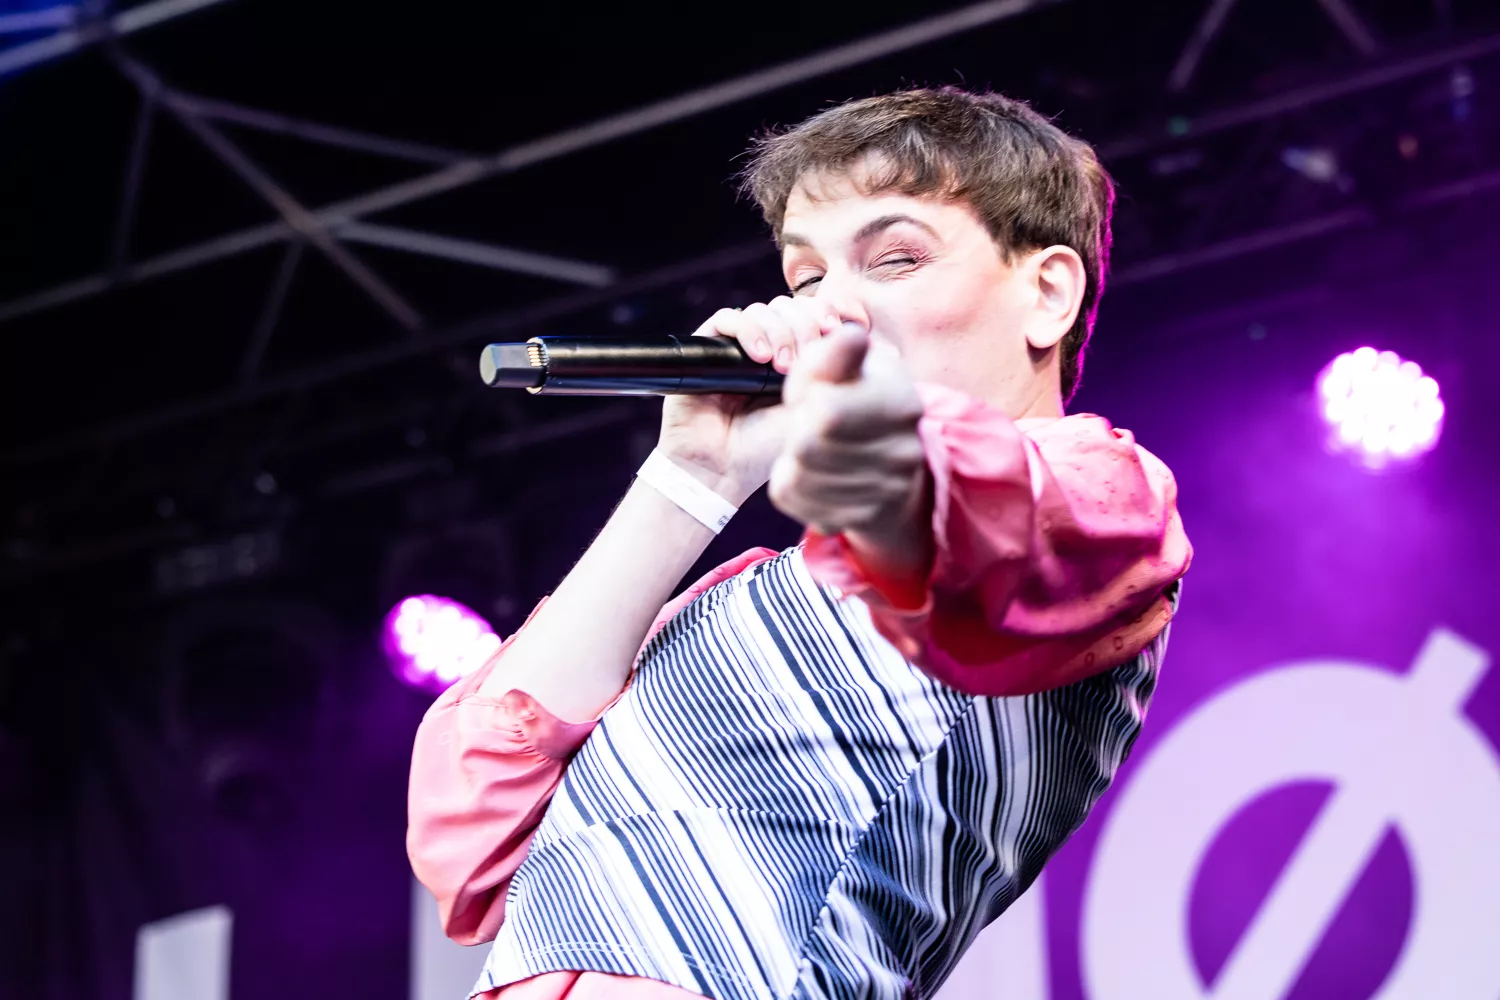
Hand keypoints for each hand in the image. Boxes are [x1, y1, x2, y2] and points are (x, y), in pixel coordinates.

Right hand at [657, 295, 844, 502]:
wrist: (721, 469)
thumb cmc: (768, 448)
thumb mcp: (813, 410)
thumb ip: (834, 373)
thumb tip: (859, 335)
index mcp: (797, 358)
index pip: (815, 313)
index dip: (826, 314)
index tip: (836, 331)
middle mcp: (768, 347)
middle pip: (791, 306)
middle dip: (804, 325)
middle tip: (806, 359)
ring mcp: (738, 347)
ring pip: (764, 309)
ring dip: (779, 330)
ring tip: (781, 367)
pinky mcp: (708, 349)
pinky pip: (728, 318)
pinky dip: (747, 330)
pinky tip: (758, 357)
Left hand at [769, 325, 933, 588]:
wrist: (887, 462)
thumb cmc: (857, 401)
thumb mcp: (849, 366)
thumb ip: (836, 351)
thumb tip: (851, 337)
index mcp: (903, 404)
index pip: (826, 411)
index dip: (805, 398)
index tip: (815, 395)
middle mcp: (904, 452)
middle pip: (806, 446)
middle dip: (796, 428)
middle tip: (807, 423)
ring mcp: (885, 492)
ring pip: (799, 476)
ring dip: (792, 458)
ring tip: (811, 446)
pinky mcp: (860, 519)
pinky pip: (795, 501)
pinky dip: (791, 483)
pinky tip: (810, 471)